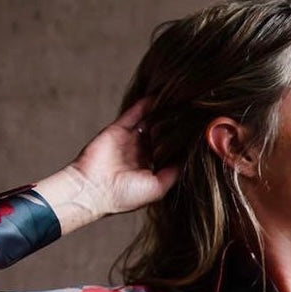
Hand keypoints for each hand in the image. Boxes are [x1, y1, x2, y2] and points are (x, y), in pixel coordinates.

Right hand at [35, 99, 180, 233]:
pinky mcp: (119, 129)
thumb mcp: (157, 189)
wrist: (93, 189)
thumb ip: (173, 174)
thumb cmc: (124, 195)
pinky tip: (159, 96)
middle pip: (161, 134)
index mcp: (150, 169)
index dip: (181, 144)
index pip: (169, 152)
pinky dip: (146, 104)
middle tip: (192, 113)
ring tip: (179, 101)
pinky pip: (135, 113)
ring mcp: (129, 140)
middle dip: (173, 126)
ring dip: (162, 113)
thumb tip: (190, 160)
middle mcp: (140, 154)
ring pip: (149, 122)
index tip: (197, 134)